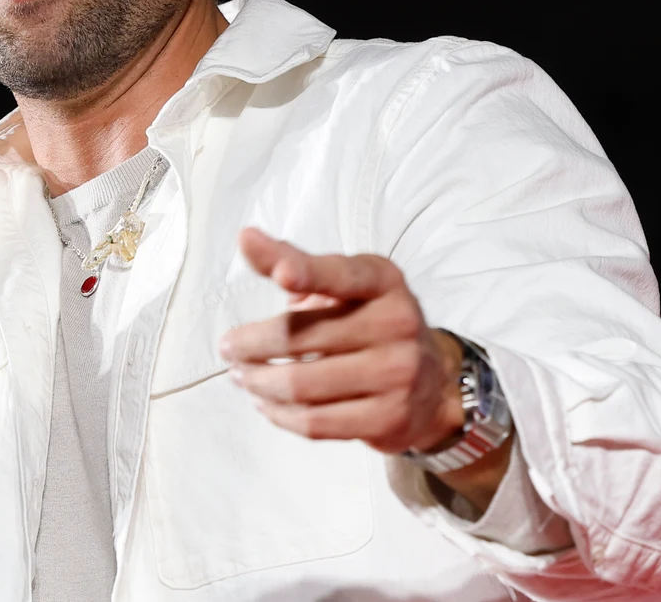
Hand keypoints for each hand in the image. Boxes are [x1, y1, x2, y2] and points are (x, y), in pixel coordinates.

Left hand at [219, 229, 464, 454]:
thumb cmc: (370, 321)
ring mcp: (396, 374)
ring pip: (302, 385)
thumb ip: (293, 260)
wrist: (432, 381)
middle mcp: (396, 324)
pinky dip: (279, 415)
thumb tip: (245, 237)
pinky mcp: (388, 418)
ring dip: (258, 382)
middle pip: (300, 337)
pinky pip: (315, 422)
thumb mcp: (343, 282)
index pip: (340, 275)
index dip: (308, 273)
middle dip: (250, 345)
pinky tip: (265, 404)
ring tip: (242, 376)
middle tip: (228, 348)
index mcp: (382, 282)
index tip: (280, 275)